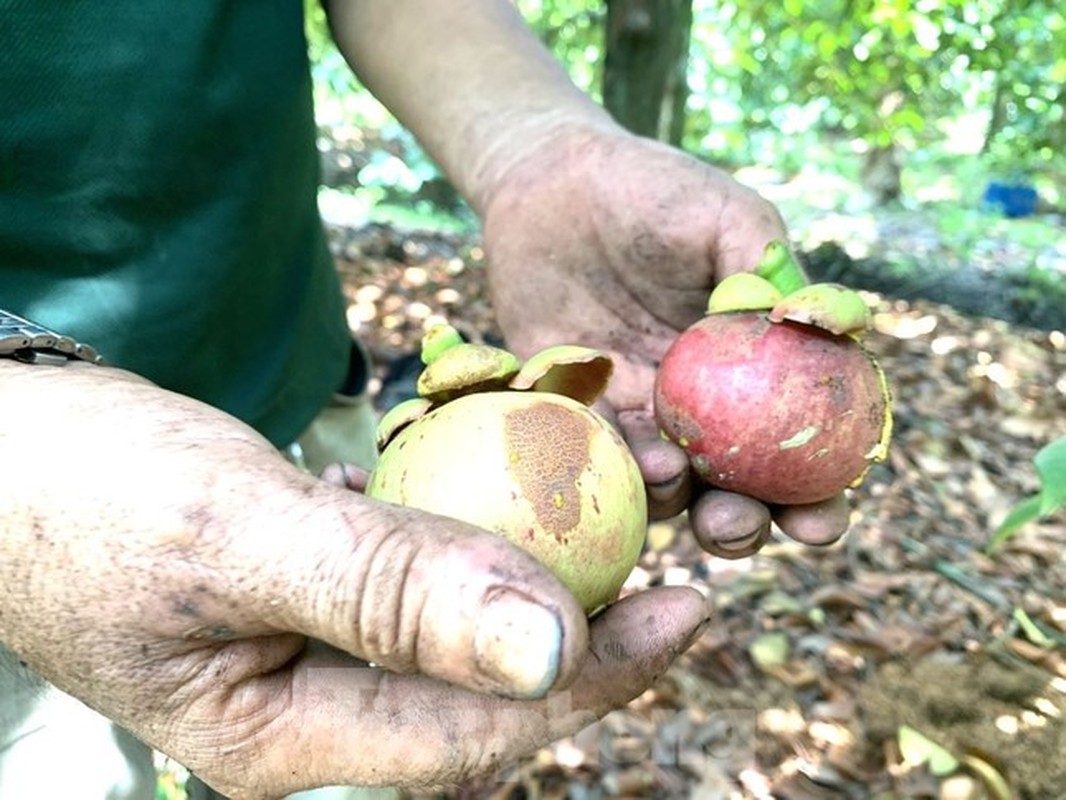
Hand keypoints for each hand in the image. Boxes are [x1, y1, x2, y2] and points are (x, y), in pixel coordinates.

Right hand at [0, 362, 707, 797]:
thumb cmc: (86, 492)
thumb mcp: (238, 533)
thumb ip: (387, 592)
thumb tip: (551, 646)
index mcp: (283, 740)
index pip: (475, 732)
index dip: (592, 678)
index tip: (686, 610)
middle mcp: (304, 715)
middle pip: (476, 695)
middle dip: (585, 641)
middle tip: (678, 574)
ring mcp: (303, 657)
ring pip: (451, 638)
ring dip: (534, 587)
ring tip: (620, 538)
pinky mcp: (303, 599)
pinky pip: (411, 584)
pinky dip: (468, 545)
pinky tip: (510, 505)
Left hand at [481, 127, 849, 556]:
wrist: (549, 180)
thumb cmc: (651, 193)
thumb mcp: (726, 219)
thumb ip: (771, 271)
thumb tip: (829, 327)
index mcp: (754, 372)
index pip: (797, 446)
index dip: (817, 495)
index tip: (820, 522)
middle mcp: (700, 408)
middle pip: (729, 490)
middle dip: (740, 527)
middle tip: (738, 526)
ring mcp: (637, 413)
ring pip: (661, 487)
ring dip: (674, 504)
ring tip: (676, 480)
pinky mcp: (576, 408)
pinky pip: (595, 451)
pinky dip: (612, 465)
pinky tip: (627, 456)